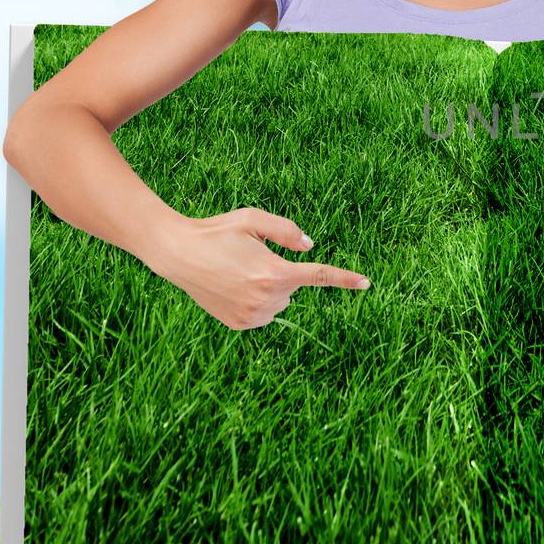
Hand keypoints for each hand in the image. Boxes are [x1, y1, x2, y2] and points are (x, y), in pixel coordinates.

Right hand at [143, 207, 370, 330]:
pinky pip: (263, 313)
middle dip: (281, 272)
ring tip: (236, 272)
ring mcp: (252, 316)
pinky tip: (232, 287)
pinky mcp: (239, 325)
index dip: (345, 279)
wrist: (177, 254)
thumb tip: (310, 247)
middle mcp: (266, 299)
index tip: (367, 284)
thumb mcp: (253, 218)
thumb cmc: (217, 231)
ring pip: (280, 301)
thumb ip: (286, 230)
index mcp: (274, 272)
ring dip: (269, 288)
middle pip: (294, 286)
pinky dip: (256, 302)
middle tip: (249, 257)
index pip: (318, 275)